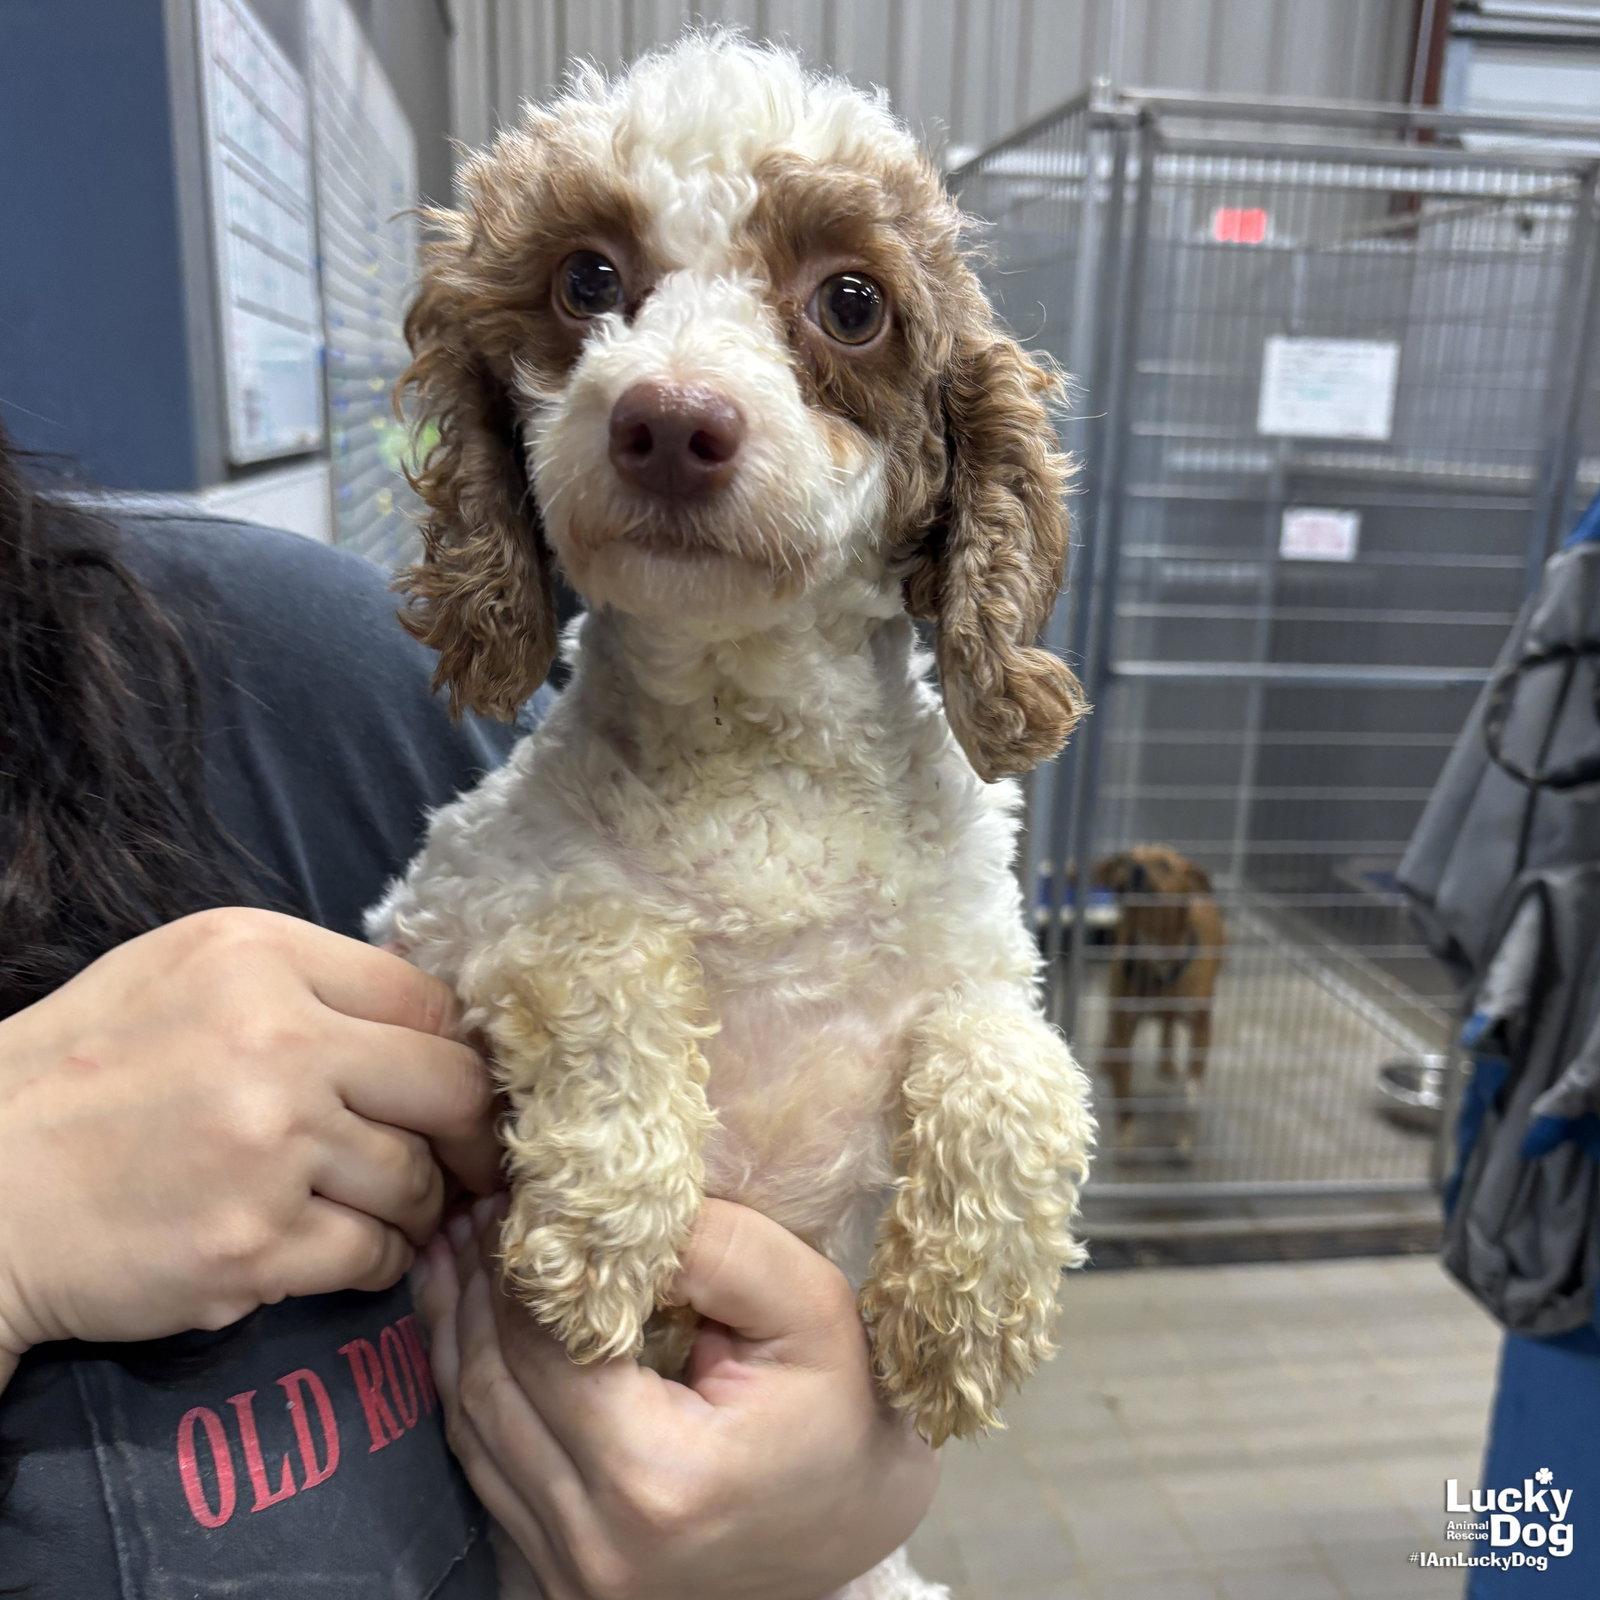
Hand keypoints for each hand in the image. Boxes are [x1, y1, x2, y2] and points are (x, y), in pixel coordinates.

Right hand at [0, 907, 499, 1372]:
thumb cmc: (79, 1073)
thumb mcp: (184, 973)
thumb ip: (303, 982)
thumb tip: (421, 1020)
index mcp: (261, 959)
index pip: (426, 998)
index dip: (455, 1050)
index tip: (455, 1088)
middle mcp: (278, 1040)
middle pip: (451, 1088)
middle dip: (471, 1133)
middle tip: (468, 1160)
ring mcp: (270, 1146)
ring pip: (415, 1181)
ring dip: (415, 1204)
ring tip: (383, 1208)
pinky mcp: (255, 1244)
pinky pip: (372, 1254)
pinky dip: (375, 1260)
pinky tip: (342, 1250)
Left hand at [414, 1198, 938, 1599]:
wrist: (852, 1524)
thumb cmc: (841, 1407)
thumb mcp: (810, 1305)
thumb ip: (718, 1250)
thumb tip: (614, 1216)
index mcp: (656, 1476)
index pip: (544, 1349)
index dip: (521, 1266)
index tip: (519, 1196)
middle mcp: (596, 1540)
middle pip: (494, 1389)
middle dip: (476, 1289)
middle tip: (480, 1209)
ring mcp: (571, 1573)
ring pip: (472, 1432)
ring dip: (457, 1332)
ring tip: (460, 1250)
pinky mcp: (561, 1578)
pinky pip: (487, 1471)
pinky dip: (472, 1388)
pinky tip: (468, 1324)